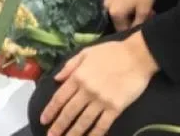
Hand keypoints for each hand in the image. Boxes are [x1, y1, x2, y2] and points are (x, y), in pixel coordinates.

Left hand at [40, 35, 158, 135]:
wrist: (137, 56)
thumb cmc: (111, 52)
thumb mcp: (86, 52)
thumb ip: (69, 66)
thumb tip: (56, 79)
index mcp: (78, 76)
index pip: (60, 97)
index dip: (50, 110)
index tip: (43, 120)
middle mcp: (87, 90)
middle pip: (69, 112)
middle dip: (58, 126)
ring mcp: (102, 101)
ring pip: (84, 121)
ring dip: (74, 133)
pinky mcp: (116, 108)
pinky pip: (102, 125)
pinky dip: (95, 134)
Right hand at [106, 0, 166, 30]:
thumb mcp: (144, 8)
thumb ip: (139, 23)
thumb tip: (136, 31)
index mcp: (114, 14)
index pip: (124, 30)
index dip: (137, 29)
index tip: (148, 22)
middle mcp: (107, 7)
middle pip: (121, 21)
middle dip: (135, 20)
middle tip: (149, 15)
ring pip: (121, 11)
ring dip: (132, 12)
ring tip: (145, 7)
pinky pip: (119, 3)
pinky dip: (128, 5)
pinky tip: (137, 0)